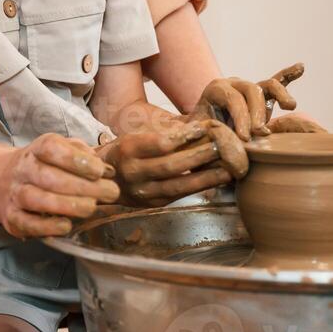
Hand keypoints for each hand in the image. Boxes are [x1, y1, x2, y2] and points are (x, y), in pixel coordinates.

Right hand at [0, 133, 120, 238]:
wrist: (2, 180)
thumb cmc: (44, 166)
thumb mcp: (61, 150)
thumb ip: (83, 155)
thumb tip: (106, 170)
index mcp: (37, 149)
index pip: (51, 148)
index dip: (75, 159)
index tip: (100, 171)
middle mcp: (23, 169)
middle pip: (48, 176)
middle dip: (82, 186)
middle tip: (110, 193)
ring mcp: (15, 194)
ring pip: (36, 198)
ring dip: (66, 205)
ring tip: (91, 208)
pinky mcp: (11, 217)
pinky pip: (26, 223)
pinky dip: (46, 226)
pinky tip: (66, 226)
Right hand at [97, 118, 235, 206]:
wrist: (105, 180)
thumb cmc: (126, 152)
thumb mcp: (136, 137)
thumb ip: (163, 135)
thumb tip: (200, 127)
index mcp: (129, 150)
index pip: (161, 143)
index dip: (184, 137)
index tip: (204, 128)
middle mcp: (134, 173)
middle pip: (172, 166)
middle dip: (200, 157)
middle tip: (222, 147)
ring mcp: (142, 192)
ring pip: (178, 186)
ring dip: (206, 178)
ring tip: (227, 169)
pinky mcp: (152, 204)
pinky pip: (179, 196)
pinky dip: (198, 188)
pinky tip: (215, 181)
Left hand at [191, 64, 322, 171]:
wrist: (202, 131)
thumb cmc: (201, 135)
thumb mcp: (199, 135)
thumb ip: (206, 138)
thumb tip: (219, 145)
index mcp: (217, 90)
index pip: (233, 99)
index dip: (241, 117)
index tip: (245, 138)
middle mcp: (234, 84)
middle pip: (252, 90)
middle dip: (258, 112)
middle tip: (260, 133)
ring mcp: (249, 88)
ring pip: (268, 85)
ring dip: (280, 94)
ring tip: (289, 106)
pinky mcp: (262, 96)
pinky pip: (277, 82)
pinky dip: (288, 75)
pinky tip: (300, 67)